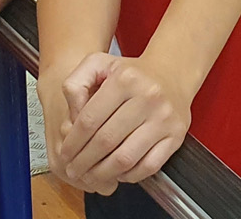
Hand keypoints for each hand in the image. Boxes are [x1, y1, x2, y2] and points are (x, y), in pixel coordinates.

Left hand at [56, 53, 191, 193]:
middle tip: (74, 171)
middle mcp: (148, 97)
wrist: (172, 71)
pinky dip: (130, 175)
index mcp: (124, 79)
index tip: (65, 155)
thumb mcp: (98, 64)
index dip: (73, 143)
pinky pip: (149, 166)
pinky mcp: (176, 135)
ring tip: (91, 176)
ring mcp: (164, 118)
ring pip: (126, 158)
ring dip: (103, 173)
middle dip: (84, 162)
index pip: (89, 120)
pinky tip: (117, 173)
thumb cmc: (130, 73)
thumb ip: (76, 84)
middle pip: (106, 141)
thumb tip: (72, 118)